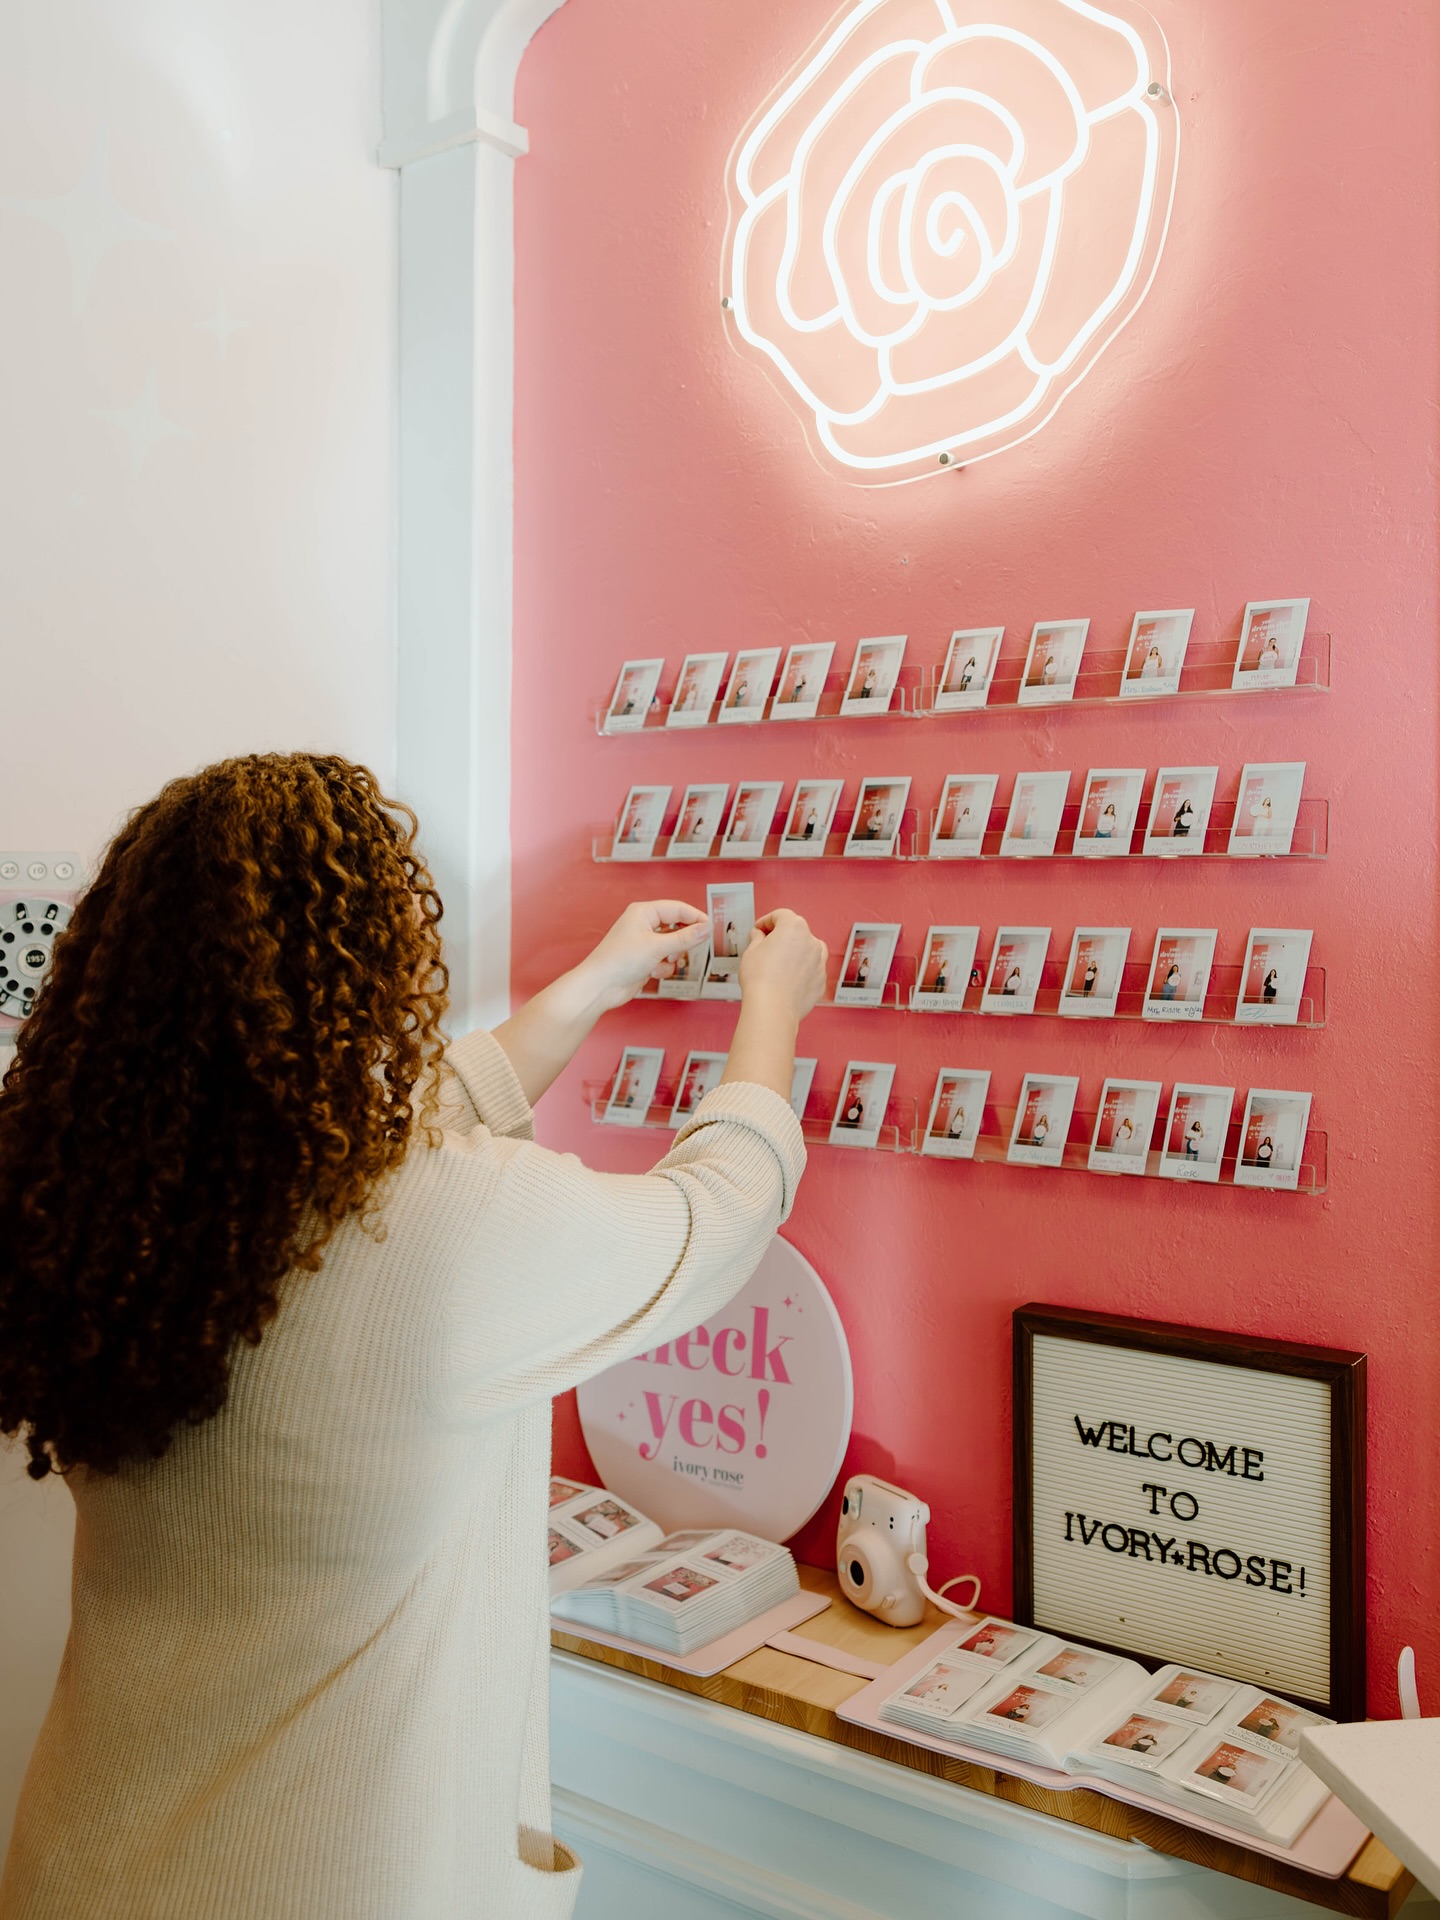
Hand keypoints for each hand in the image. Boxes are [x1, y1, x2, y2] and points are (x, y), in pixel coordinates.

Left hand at [576, 900, 709, 1011]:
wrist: (600, 986)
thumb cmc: (618, 961)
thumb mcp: (657, 947)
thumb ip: (685, 938)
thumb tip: (706, 928)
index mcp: (644, 912)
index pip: (678, 908)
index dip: (695, 917)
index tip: (710, 928)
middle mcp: (644, 924)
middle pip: (677, 927)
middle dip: (682, 941)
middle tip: (686, 949)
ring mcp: (644, 943)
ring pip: (673, 945)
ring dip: (672, 956)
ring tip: (664, 961)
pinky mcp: (645, 959)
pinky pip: (665, 960)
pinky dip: (663, 967)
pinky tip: (653, 972)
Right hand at [739, 910, 827, 1022]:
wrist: (773, 1008)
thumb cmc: (761, 979)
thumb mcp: (751, 952)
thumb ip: (757, 939)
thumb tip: (759, 936)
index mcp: (794, 927)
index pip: (781, 915)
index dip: (766, 921)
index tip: (758, 930)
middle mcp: (811, 941)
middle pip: (796, 931)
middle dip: (781, 936)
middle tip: (765, 946)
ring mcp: (819, 961)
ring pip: (807, 950)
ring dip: (794, 952)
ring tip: (778, 964)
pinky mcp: (821, 980)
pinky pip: (810, 970)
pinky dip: (801, 971)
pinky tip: (786, 980)